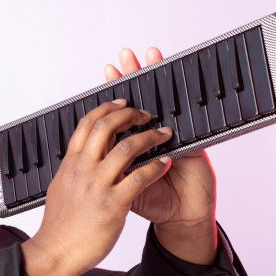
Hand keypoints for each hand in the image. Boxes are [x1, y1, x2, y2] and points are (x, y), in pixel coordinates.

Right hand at [21, 99, 174, 275]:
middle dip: (130, 115)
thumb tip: (77, 160)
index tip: (121, 103)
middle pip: (107, 127)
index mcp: (70, 164)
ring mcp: (98, 186)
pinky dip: (156, 166)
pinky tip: (165, 163)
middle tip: (145, 115)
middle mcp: (83, 170)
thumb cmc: (59, 226)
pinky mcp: (113, 204)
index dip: (106, 109)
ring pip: (127, 148)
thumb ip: (72, 171)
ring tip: (163, 135)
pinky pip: (140, 177)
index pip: (87, 124)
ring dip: (150, 137)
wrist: (56, 253)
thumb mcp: (60, 189)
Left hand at [103, 47, 217, 263]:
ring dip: (157, 77)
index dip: (114, 93)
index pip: (121, 113)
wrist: (180, 220)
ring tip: (150, 55)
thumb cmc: (152, 203)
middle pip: (141, 99)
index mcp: (132, 145)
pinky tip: (175, 81)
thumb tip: (82, 156)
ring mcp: (172, 138)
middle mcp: (152, 136)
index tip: (107, 71)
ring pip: (164, 101)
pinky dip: (182, 102)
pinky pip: (187, 120)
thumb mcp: (122, 187)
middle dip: (133, 76)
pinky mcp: (192, 145)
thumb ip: (108, 169)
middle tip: (126, 55)